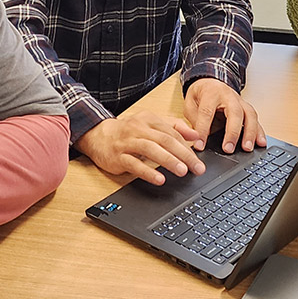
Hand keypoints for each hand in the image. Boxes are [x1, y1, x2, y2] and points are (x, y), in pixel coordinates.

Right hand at [75, 112, 204, 185]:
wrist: (98, 136)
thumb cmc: (128, 132)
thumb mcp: (151, 124)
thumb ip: (174, 128)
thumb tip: (196, 136)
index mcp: (149, 119)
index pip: (172, 133)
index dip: (187, 146)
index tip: (199, 159)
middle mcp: (138, 129)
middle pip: (165, 140)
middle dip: (184, 155)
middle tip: (197, 168)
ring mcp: (127, 142)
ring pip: (151, 150)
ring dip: (168, 160)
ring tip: (182, 171)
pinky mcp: (118, 157)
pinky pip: (134, 164)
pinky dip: (148, 172)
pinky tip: (159, 179)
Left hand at [183, 78, 266, 153]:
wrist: (211, 82)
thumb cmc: (201, 94)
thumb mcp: (190, 103)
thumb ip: (193, 119)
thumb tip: (197, 139)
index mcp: (211, 93)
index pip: (207, 112)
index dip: (203, 130)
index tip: (200, 145)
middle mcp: (229, 96)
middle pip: (234, 112)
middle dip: (232, 132)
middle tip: (228, 149)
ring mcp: (241, 102)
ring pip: (249, 115)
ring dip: (250, 133)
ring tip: (247, 148)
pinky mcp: (247, 109)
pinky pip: (256, 120)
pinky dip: (259, 132)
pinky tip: (261, 143)